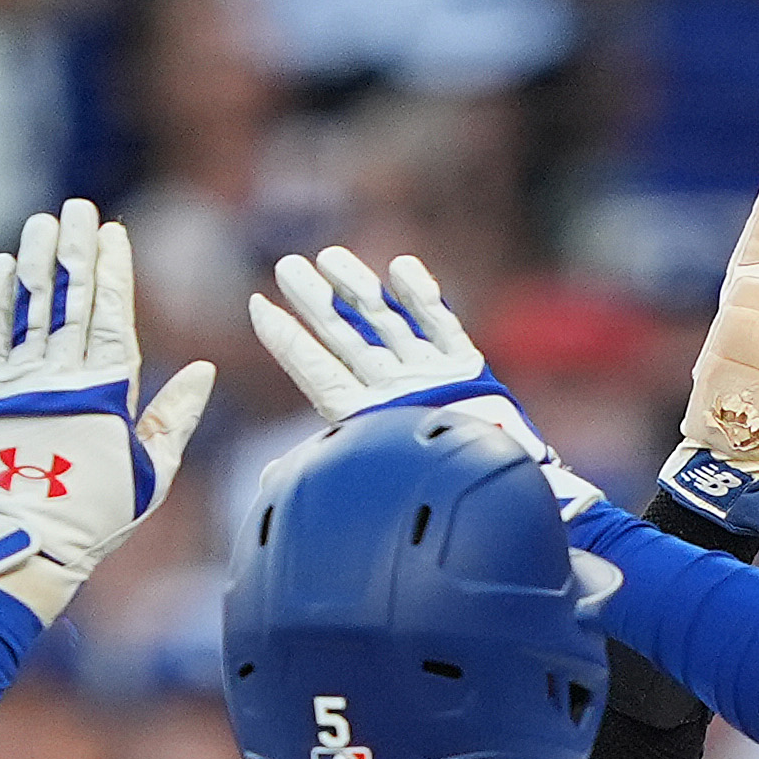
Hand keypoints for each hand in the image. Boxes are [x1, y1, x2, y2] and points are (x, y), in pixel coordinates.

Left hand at [0, 199, 218, 626]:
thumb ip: (175, 418)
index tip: (115, 234)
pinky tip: (6, 267)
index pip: (113, 318)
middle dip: (78, 251)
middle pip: (73, 301)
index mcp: (108, 395)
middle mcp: (64, 380)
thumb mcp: (152, 472)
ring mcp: (23, 385)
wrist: (32, 546)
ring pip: (33, 310)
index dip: (114, 273)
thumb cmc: (99, 513)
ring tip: (44, 221)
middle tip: (79, 208)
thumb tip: (203, 370)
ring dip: (40, 261)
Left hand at [248, 244, 598, 517]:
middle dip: (316, 302)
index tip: (258, 307)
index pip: (317, 372)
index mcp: (365, 419)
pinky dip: (422, 297)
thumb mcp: (371, 486)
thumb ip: (326, 471)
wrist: (499, 501)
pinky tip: (399, 269)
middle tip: (286, 267)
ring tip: (329, 258)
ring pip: (387, 323)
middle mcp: (392, 393)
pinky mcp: (466, 370)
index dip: (287, 341)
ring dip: (359, 289)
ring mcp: (428, 377)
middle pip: (346, 339)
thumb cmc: (435, 497)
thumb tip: (264, 479)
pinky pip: (441, 325)